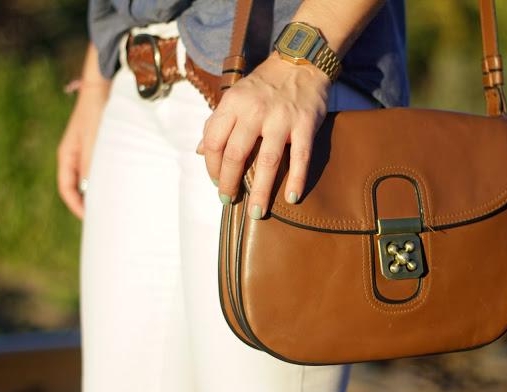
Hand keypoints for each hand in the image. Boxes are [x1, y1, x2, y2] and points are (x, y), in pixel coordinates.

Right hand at [57, 83, 108, 218]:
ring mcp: (90, 151)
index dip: (77, 206)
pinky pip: (106, 168)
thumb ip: (92, 167)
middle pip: (80, 187)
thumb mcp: (94, 142)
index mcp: (67, 156)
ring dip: (104, 191)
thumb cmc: (96, 113)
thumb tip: (93, 193)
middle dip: (91, 203)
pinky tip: (125, 185)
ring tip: (118, 204)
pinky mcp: (104, 147)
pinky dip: (112, 178)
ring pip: (94, 178)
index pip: (67, 189)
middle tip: (107, 217)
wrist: (104, 87)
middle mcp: (77, 156)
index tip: (90, 219)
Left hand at [197, 51, 330, 218]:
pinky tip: (291, 197)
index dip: (212, 167)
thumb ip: (217, 123)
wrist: (300, 63)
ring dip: (260, 191)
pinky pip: (300, 158)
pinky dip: (296, 179)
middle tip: (229, 200)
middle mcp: (254, 111)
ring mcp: (281, 119)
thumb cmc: (264, 85)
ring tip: (257, 212)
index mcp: (233, 104)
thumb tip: (201, 151)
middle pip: (235, 155)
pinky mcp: (304, 125)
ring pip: (267, 162)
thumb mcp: (235, 97)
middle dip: (229, 184)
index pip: (214, 142)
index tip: (217, 182)